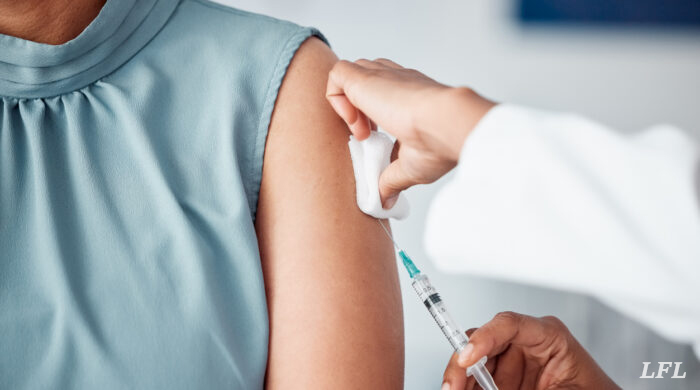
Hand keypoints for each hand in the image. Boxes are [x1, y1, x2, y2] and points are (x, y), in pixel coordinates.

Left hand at [326, 58, 494, 206]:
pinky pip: (337, 75)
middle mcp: (397, 80)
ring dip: (347, 104)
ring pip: (350, 74)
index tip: (376, 140)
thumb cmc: (439, 143)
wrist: (447, 124)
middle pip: (365, 79)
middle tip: (367, 136)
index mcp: (411, 96)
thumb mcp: (411, 166)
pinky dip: (336, 98)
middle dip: (357, 108)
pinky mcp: (365, 77)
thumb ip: (393, 180)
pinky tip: (353, 123)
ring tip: (362, 132)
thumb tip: (386, 202)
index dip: (372, 115)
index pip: (384, 93)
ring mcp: (382, 76)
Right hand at [443, 312, 618, 389]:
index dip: (483, 338)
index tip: (466, 358)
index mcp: (549, 337)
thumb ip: (532, 389)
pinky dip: (467, 388)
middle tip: (451, 386)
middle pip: (482, 343)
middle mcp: (526, 345)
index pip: (509, 324)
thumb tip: (489, 388)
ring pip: (473, 364)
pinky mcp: (505, 382)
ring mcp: (513, 364)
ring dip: (460, 379)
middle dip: (461, 363)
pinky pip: (478, 383)